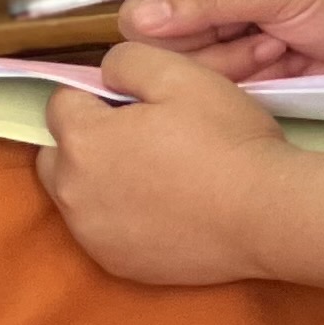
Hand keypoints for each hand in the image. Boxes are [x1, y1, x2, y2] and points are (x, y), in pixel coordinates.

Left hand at [35, 45, 292, 285]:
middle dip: (86, 141)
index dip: (99, 96)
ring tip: (158, 177)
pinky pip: (104, 231)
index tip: (139, 104)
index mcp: (82, 139)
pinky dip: (123, 219)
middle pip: (57, 153)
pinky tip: (166, 211)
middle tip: (144, 140)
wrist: (267, 215)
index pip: (62, 103)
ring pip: (77, 195)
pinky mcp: (116, 263)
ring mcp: (92, 233)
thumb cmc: (227, 141)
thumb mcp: (183, 75)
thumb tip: (106, 73)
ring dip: (102, 181)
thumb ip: (128, 61)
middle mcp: (72, 190)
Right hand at [114, 0, 323, 78]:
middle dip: (200, 28)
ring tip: (276, 45)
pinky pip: (196, 82)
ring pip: (166, 55)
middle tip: (257, 26)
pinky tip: (276, 65)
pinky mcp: (223, 71)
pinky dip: (236, 77)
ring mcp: (211, 33)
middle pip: (144, 12)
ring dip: (225, 56)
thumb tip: (144, 15)